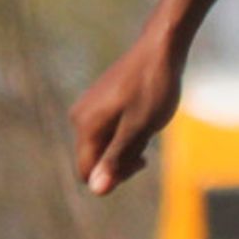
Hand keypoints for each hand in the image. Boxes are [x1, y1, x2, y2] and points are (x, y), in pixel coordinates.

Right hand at [72, 31, 184, 197]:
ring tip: (146, 127)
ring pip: (101, 146)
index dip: (114, 177)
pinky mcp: (98, 101)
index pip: (88, 173)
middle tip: (147, 146)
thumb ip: (116, 159)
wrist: (160, 49)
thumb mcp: (138, 129)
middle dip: (120, 162)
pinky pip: (106, 131)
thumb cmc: (153, 88)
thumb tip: (96, 190)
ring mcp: (87, 108)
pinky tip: (142, 117)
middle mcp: (79, 118)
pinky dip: (124, 133)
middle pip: (93, 161)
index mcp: (86, 127)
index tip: (141, 160)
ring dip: (124, 147)